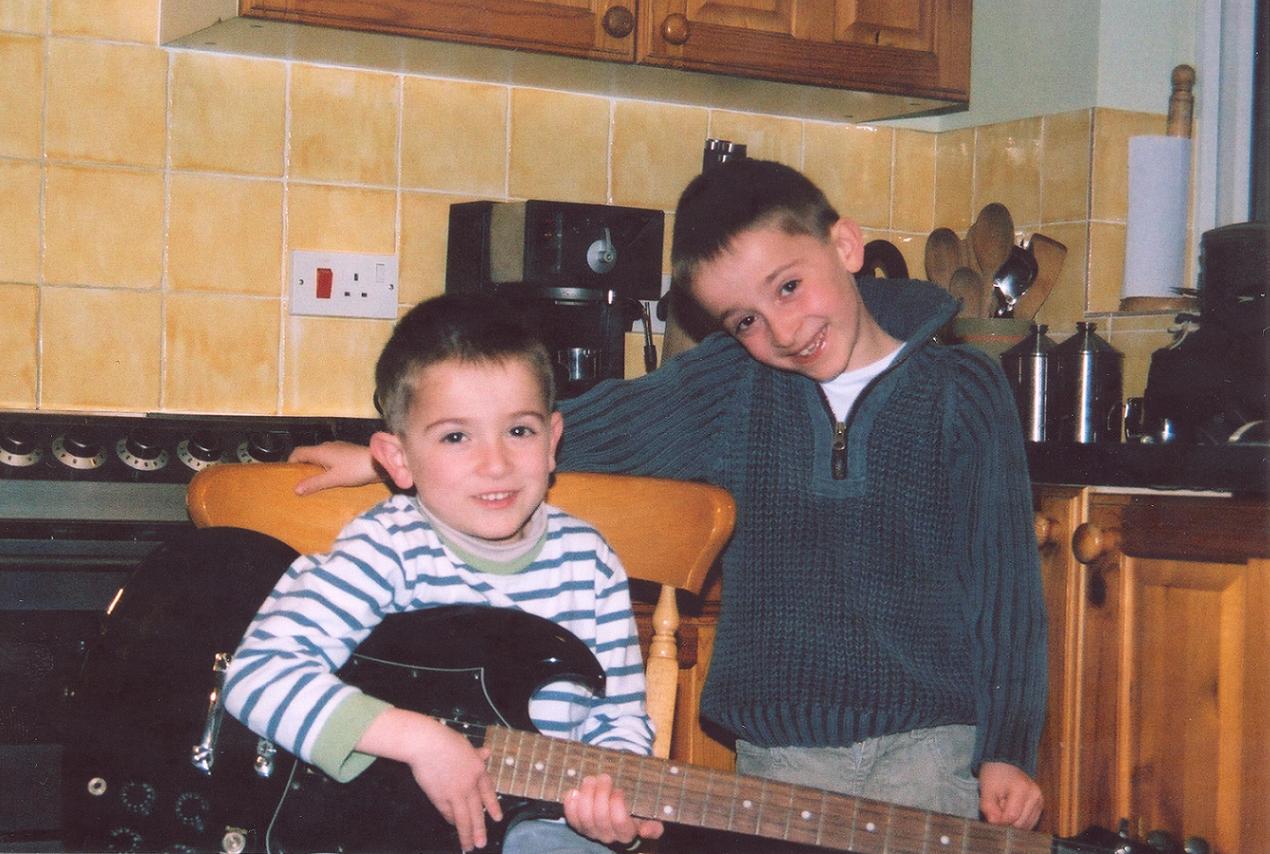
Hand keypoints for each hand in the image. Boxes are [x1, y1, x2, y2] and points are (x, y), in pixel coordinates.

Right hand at [288, 441, 379, 493]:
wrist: (380, 461)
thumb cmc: (355, 469)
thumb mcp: (334, 479)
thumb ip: (315, 483)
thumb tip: (296, 489)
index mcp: (320, 451)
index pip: (298, 452)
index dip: (291, 462)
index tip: (288, 474)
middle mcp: (327, 446)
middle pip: (309, 453)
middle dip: (303, 466)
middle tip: (300, 481)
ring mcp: (338, 447)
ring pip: (320, 455)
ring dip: (315, 466)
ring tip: (315, 481)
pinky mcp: (347, 451)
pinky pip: (331, 457)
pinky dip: (326, 465)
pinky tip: (331, 476)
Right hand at [358, 709, 502, 850]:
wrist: (427, 744)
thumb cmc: (444, 740)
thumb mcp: (465, 745)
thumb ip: (476, 754)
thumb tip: (487, 752)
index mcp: (478, 769)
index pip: (488, 791)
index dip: (493, 806)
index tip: (497, 818)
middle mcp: (469, 784)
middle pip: (477, 811)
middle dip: (479, 829)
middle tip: (481, 843)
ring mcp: (455, 792)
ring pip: (463, 818)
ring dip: (466, 833)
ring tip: (469, 846)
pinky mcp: (439, 797)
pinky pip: (447, 813)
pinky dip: (450, 820)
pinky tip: (453, 827)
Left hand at [562, 773, 664, 845]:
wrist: (619, 815)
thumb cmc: (636, 813)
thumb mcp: (650, 819)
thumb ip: (654, 826)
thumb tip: (645, 831)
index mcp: (626, 834)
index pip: (620, 821)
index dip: (617, 803)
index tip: (619, 789)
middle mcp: (607, 836)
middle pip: (600, 816)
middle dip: (601, 793)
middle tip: (604, 777)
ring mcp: (591, 832)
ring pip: (585, 816)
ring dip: (586, 794)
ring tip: (591, 779)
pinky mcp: (578, 826)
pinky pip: (571, 818)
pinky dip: (571, 803)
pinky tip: (574, 791)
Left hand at [978, 761, 1042, 828]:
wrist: (1004, 764)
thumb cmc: (994, 775)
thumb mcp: (986, 788)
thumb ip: (988, 807)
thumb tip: (994, 823)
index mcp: (1022, 789)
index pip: (1011, 816)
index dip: (999, 819)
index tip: (992, 811)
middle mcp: (1035, 796)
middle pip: (1020, 824)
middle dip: (1006, 820)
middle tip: (998, 806)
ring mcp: (1040, 801)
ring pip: (1026, 826)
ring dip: (1013, 821)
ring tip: (1005, 806)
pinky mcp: (1040, 806)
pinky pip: (1029, 823)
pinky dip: (1019, 820)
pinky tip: (1012, 809)